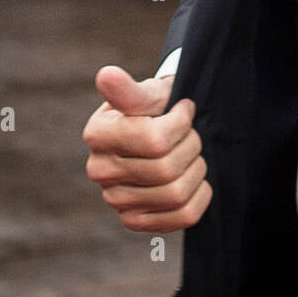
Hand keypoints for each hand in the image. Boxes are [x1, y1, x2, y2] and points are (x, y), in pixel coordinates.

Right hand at [82, 65, 211, 232]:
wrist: (159, 131)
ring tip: (189, 153)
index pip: (155, 140)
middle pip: (167, 169)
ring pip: (176, 194)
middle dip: (190, 145)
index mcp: (98, 134)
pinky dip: (199, 195)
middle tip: (189, 133)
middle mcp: (99, 171)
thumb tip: (107, 75)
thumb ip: (129, 90)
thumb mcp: (148, 94)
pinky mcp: (135, 221)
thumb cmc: (155, 108)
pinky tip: (191, 177)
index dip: (181, 123)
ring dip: (196, 169)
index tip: (184, 109)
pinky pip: (183, 216)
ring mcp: (115, 201)